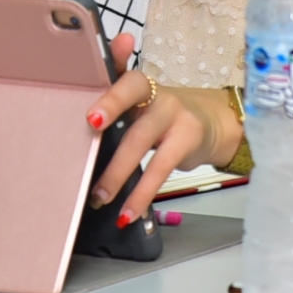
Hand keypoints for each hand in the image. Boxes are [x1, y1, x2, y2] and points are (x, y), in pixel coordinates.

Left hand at [83, 32, 240, 228]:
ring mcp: (174, 115)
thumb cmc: (161, 116)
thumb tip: (80, 126)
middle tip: (87, 143)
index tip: (92, 115)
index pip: (123, 79)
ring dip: (118, 172)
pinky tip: (128, 213)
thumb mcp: (140, 106)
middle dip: (109, 115)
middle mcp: (156, 94)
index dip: (109, 95)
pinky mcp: (187, 140)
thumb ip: (110, 108)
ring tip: (100, 198)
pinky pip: (161, 169)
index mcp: (138, 84)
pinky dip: (142, 194)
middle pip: (131, 100)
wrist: (212, 121)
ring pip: (141, 139)